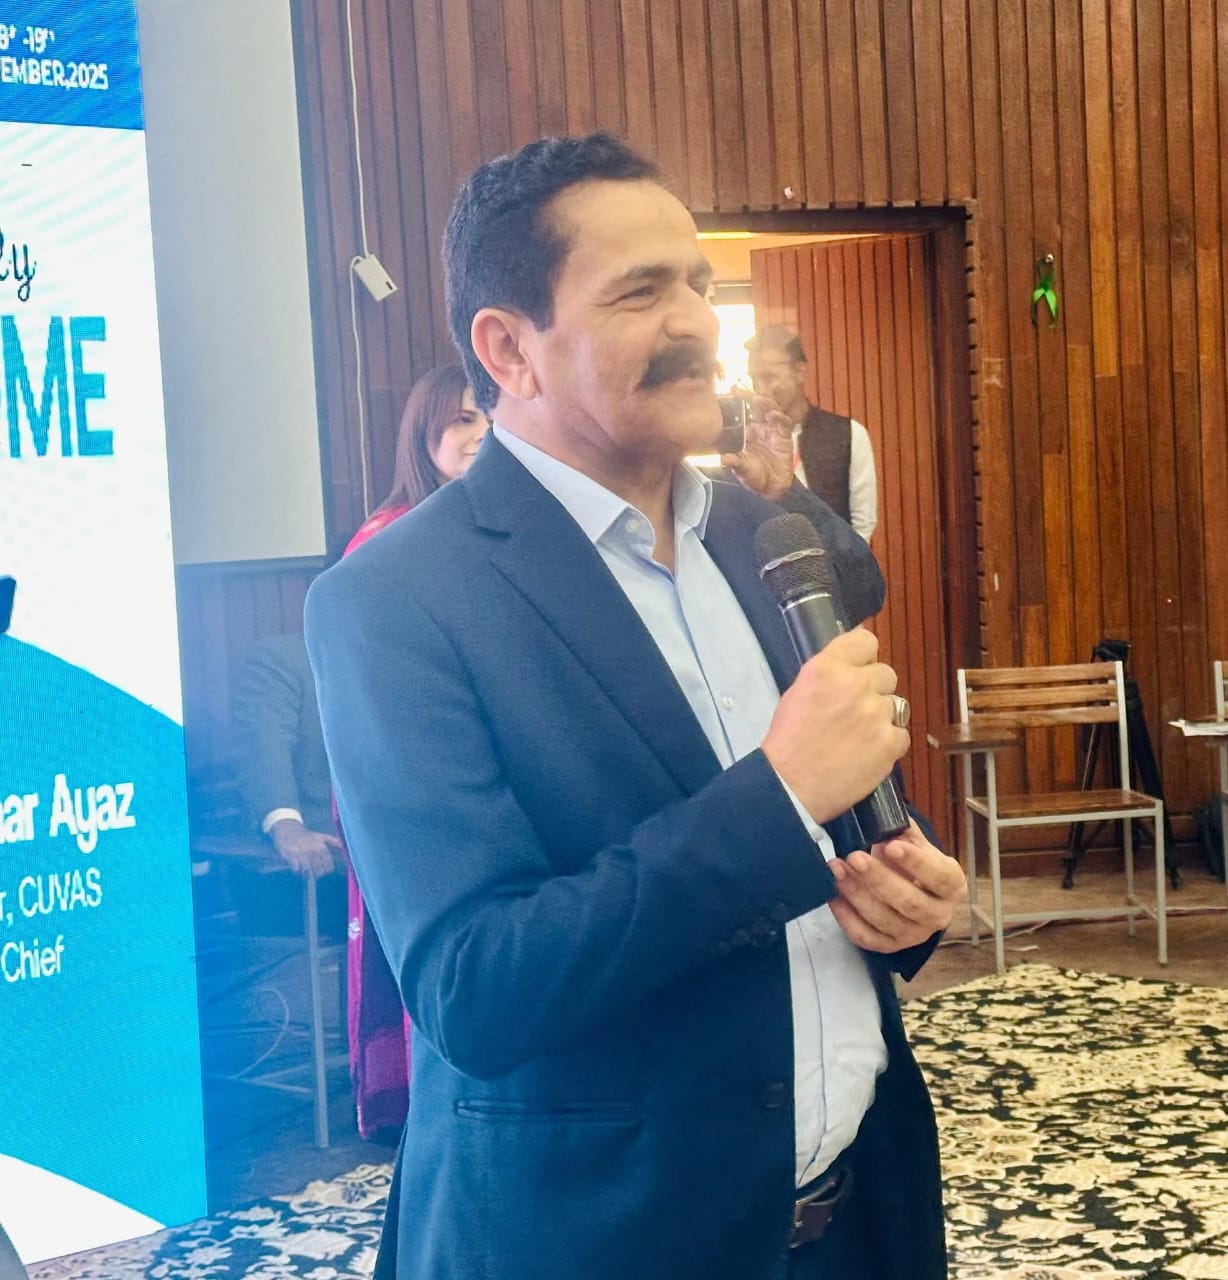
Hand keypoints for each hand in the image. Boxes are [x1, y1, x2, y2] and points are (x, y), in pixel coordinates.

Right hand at [269, 818, 341, 875]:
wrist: (289, 830)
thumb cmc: (306, 836)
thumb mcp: (320, 836)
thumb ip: (332, 840)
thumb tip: (341, 845)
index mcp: (321, 847)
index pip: (328, 866)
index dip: (326, 871)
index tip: (323, 871)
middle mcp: (313, 850)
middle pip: (318, 870)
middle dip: (316, 873)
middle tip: (313, 870)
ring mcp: (302, 853)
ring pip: (308, 870)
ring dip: (306, 871)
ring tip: (304, 866)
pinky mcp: (292, 855)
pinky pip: (297, 869)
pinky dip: (297, 869)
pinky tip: (296, 864)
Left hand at [721, 393, 794, 501]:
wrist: (771, 488)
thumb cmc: (753, 477)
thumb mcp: (740, 469)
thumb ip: (733, 462)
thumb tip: (722, 459)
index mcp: (745, 431)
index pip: (741, 411)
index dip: (736, 401)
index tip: (728, 392)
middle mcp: (759, 427)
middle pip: (755, 405)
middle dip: (748, 396)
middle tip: (739, 391)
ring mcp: (772, 430)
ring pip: (770, 409)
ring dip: (764, 403)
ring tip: (757, 399)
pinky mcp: (784, 437)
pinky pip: (784, 423)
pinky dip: (779, 418)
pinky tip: (773, 415)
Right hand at [762, 628, 906, 822]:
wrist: (790, 787)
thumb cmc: (788, 742)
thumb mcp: (798, 693)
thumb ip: (828, 675)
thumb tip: (851, 669)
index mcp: (827, 668)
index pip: (866, 641)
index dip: (865, 657)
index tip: (860, 669)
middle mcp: (855, 684)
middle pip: (886, 674)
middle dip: (875, 690)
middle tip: (856, 711)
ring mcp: (876, 714)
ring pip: (896, 705)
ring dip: (882, 718)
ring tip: (860, 737)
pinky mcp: (890, 743)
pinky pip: (901, 735)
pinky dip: (888, 745)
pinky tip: (867, 754)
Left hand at [828, 821, 966, 952]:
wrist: (909, 887)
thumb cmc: (911, 862)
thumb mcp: (914, 843)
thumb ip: (905, 832)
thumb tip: (887, 818)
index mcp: (952, 885)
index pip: (940, 877)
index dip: (917, 863)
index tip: (891, 845)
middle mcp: (938, 915)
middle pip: (909, 902)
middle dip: (878, 879)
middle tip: (854, 857)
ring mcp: (914, 935)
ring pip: (885, 920)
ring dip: (857, 894)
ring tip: (836, 869)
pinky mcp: (891, 946)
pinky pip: (867, 938)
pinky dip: (847, 919)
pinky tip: (833, 896)